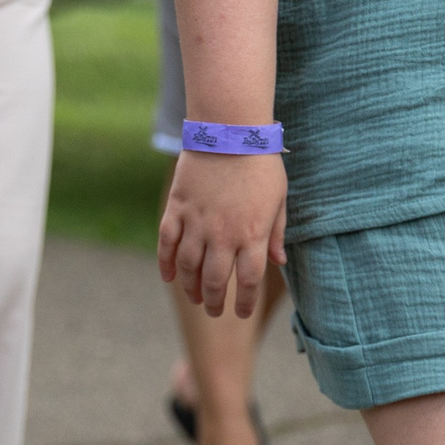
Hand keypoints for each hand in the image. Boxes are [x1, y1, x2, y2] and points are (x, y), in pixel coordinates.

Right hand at [159, 151, 287, 316]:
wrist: (229, 132)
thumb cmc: (260, 164)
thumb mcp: (279, 200)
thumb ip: (277, 233)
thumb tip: (278, 262)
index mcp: (252, 234)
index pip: (248, 280)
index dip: (243, 301)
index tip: (241, 312)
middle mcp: (223, 234)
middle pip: (215, 280)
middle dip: (214, 301)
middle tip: (214, 310)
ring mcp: (197, 222)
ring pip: (188, 266)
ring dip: (190, 287)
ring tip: (194, 297)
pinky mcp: (177, 209)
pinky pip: (166, 243)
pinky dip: (165, 263)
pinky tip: (169, 276)